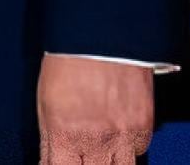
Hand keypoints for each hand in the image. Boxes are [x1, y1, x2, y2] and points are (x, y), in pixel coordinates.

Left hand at [37, 53, 154, 163]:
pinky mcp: (144, 127)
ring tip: (101, 151)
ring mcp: (123, 136)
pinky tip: (118, 136)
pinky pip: (139, 151)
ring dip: (110, 162)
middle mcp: (96, 140)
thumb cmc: (67, 63)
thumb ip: (51, 139)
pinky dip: (129, 149)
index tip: (60, 163)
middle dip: (88, 164)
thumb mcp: (45, 103)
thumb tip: (50, 160)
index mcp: (64, 135)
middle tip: (83, 156)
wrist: (100, 36)